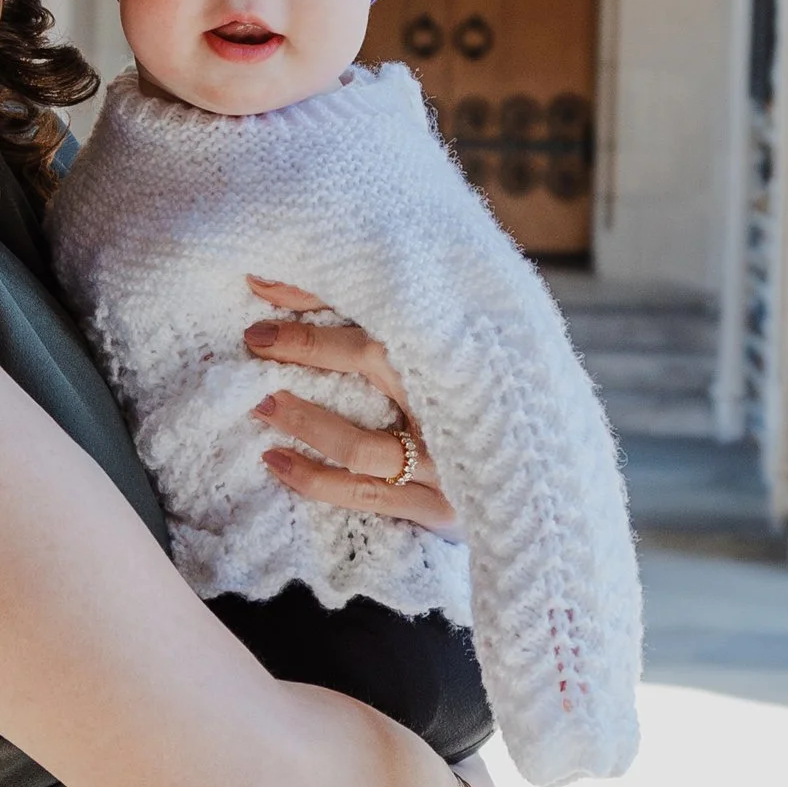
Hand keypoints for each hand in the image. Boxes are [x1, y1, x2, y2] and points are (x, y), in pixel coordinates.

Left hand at [243, 277, 461, 535]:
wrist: (531, 459)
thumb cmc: (461, 386)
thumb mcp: (416, 341)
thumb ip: (345, 307)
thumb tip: (264, 279)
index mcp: (453, 349)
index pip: (379, 318)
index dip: (319, 318)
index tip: (262, 309)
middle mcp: (453, 401)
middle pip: (375, 363)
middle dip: (308, 352)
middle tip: (256, 349)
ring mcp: (447, 461)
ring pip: (363, 448)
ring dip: (306, 426)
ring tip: (261, 410)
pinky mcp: (440, 507)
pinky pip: (368, 498)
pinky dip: (318, 482)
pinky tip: (279, 466)